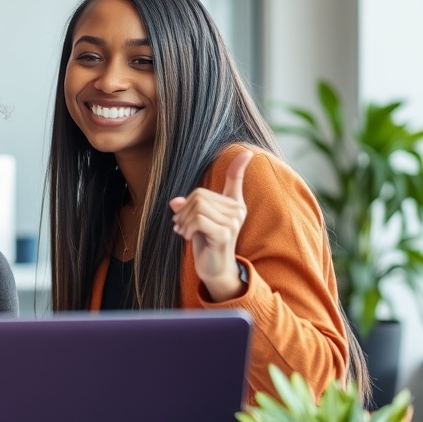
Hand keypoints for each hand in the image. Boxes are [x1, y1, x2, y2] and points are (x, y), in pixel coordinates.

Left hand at [168, 149, 252, 302]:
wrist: (214, 269)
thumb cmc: (206, 243)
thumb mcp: (195, 221)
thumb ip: (189, 208)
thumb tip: (174, 201)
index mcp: (233, 204)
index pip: (236, 180)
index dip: (239, 166)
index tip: (248, 152)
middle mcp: (237, 210)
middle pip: (199, 195)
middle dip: (183, 209)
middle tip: (179, 224)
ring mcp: (233, 222)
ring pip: (197, 206)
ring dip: (182, 219)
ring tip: (182, 230)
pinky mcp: (225, 233)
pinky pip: (198, 220)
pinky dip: (186, 227)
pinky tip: (186, 236)